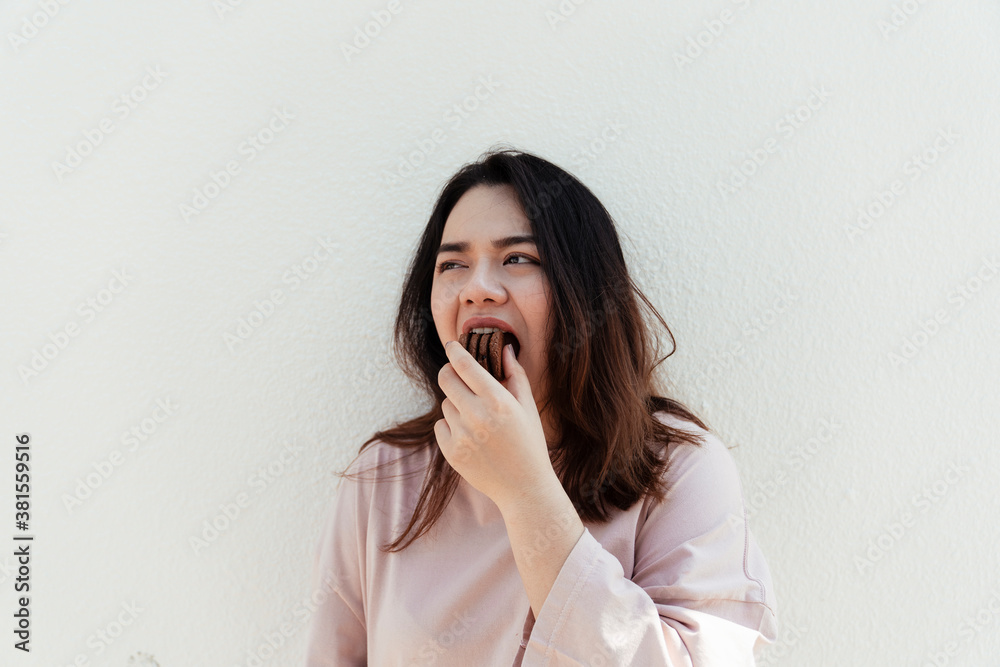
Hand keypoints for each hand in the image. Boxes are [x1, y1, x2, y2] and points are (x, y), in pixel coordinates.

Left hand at [435, 341, 556, 510]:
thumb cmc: (529, 443)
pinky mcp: (451, 452)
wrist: (523, 487)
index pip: (465, 365)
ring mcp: (461, 435)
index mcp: (497, 400)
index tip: (451, 345)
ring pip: (445, 404)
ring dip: (456, 405)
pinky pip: (441, 426)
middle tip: (456, 375)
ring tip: (477, 419)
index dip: (455, 351)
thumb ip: (516, 375)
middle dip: (449, 372)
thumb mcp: (528, 407)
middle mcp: (477, 415)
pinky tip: (471, 437)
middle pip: (446, 379)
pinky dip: (452, 427)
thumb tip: (505, 349)